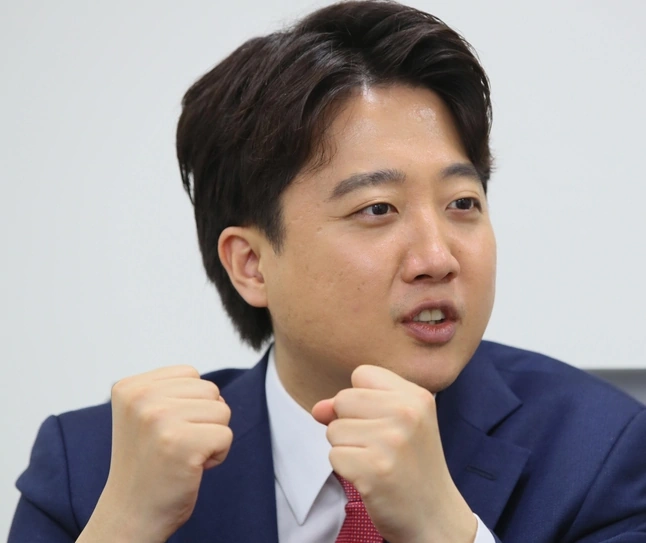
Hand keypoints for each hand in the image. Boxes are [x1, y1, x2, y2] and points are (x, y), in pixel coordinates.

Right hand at [80, 365, 232, 542]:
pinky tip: (192, 468)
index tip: (166, 430)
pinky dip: (217, 455)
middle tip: (176, 446)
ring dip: (212, 436)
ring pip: (222, 410)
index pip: (190, 374)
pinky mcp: (181, 443)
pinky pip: (226, 435)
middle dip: (204, 419)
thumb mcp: (144, 415)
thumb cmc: (146, 466)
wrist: (130, 515)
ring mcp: (159, 419)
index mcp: (130, 387)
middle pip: (210, 390)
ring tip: (183, 455)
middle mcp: (141, 398)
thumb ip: (170, 392)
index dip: (189, 404)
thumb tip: (215, 391)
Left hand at [312, 365, 475, 542]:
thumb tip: (318, 409)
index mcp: (416, 396)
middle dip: (349, 424)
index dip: (361, 399)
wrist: (434, 516)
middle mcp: (407, 413)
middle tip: (380, 447)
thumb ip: (356, 406)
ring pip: (334, 429)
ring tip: (377, 462)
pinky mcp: (374, 470)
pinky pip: (334, 456)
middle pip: (343, 399)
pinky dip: (346, 470)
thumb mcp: (396, 424)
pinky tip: (371, 478)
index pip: (362, 373)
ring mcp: (391, 441)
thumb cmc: (411, 465)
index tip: (381, 421)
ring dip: (347, 449)